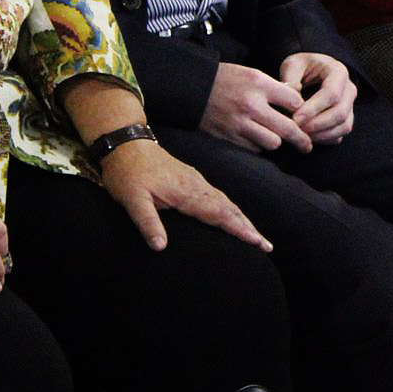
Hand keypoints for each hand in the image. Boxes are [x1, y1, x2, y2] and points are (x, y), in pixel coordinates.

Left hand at [100, 139, 270, 252]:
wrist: (126, 143)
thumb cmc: (126, 173)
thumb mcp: (131, 199)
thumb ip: (147, 223)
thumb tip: (160, 248)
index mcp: (186, 192)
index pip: (219, 215)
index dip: (239, 230)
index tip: (258, 243)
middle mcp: (196, 186)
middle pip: (229, 209)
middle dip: (249, 228)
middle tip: (267, 246)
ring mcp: (195, 181)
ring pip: (225, 202)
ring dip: (242, 219)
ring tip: (255, 235)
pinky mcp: (190, 179)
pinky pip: (218, 196)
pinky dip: (230, 209)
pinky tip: (231, 214)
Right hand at [201, 61, 315, 152]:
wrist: (192, 89)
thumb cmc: (226, 80)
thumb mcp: (251, 74)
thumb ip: (274, 88)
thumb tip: (297, 102)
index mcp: (259, 84)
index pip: (295, 102)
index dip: (302, 109)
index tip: (302, 114)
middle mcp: (251, 105)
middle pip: (288, 129)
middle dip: (302, 140)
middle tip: (307, 146)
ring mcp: (239, 123)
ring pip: (272, 143)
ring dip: (276, 141)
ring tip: (275, 138)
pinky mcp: (229, 137)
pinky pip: (254, 149)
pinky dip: (258, 146)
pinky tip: (256, 139)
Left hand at [279, 52, 357, 142]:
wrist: (313, 71)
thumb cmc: (302, 67)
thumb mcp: (293, 64)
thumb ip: (290, 79)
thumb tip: (291, 101)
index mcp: (339, 72)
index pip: (331, 94)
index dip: (314, 108)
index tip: (295, 118)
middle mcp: (349, 89)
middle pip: (340, 112)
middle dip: (317, 125)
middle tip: (296, 129)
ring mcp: (350, 105)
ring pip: (344, 126)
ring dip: (321, 135)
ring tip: (301, 135)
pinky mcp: (347, 118)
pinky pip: (341, 133)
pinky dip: (326, 139)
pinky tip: (309, 138)